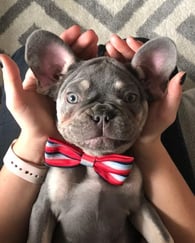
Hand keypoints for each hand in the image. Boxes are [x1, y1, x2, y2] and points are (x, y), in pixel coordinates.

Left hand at [0, 25, 97, 162]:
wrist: (44, 140)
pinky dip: (94, 71)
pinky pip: (88, 82)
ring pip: (80, 67)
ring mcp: (71, 88)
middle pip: (70, 58)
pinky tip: (102, 63)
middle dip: (80, 45)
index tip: (74, 32)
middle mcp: (58, 80)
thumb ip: (12, 80)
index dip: (64, 41)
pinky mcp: (80, 98)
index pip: (54, 54)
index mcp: (43, 76)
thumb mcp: (17, 100)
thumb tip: (2, 56)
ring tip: (97, 44)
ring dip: (89, 54)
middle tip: (91, 36)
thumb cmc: (29, 121)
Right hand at [105, 34, 184, 143]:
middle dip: (123, 49)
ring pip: (122, 67)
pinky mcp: (119, 93)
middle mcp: (141, 81)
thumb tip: (181, 74)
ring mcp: (129, 86)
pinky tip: (102, 62)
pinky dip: (109, 68)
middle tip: (112, 41)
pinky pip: (114, 78)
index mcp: (153, 82)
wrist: (140, 140)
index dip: (138, 49)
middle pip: (132, 61)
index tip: (129, 41)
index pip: (146, 61)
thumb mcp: (168, 111)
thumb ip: (174, 94)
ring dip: (114, 56)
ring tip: (106, 47)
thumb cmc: (156, 126)